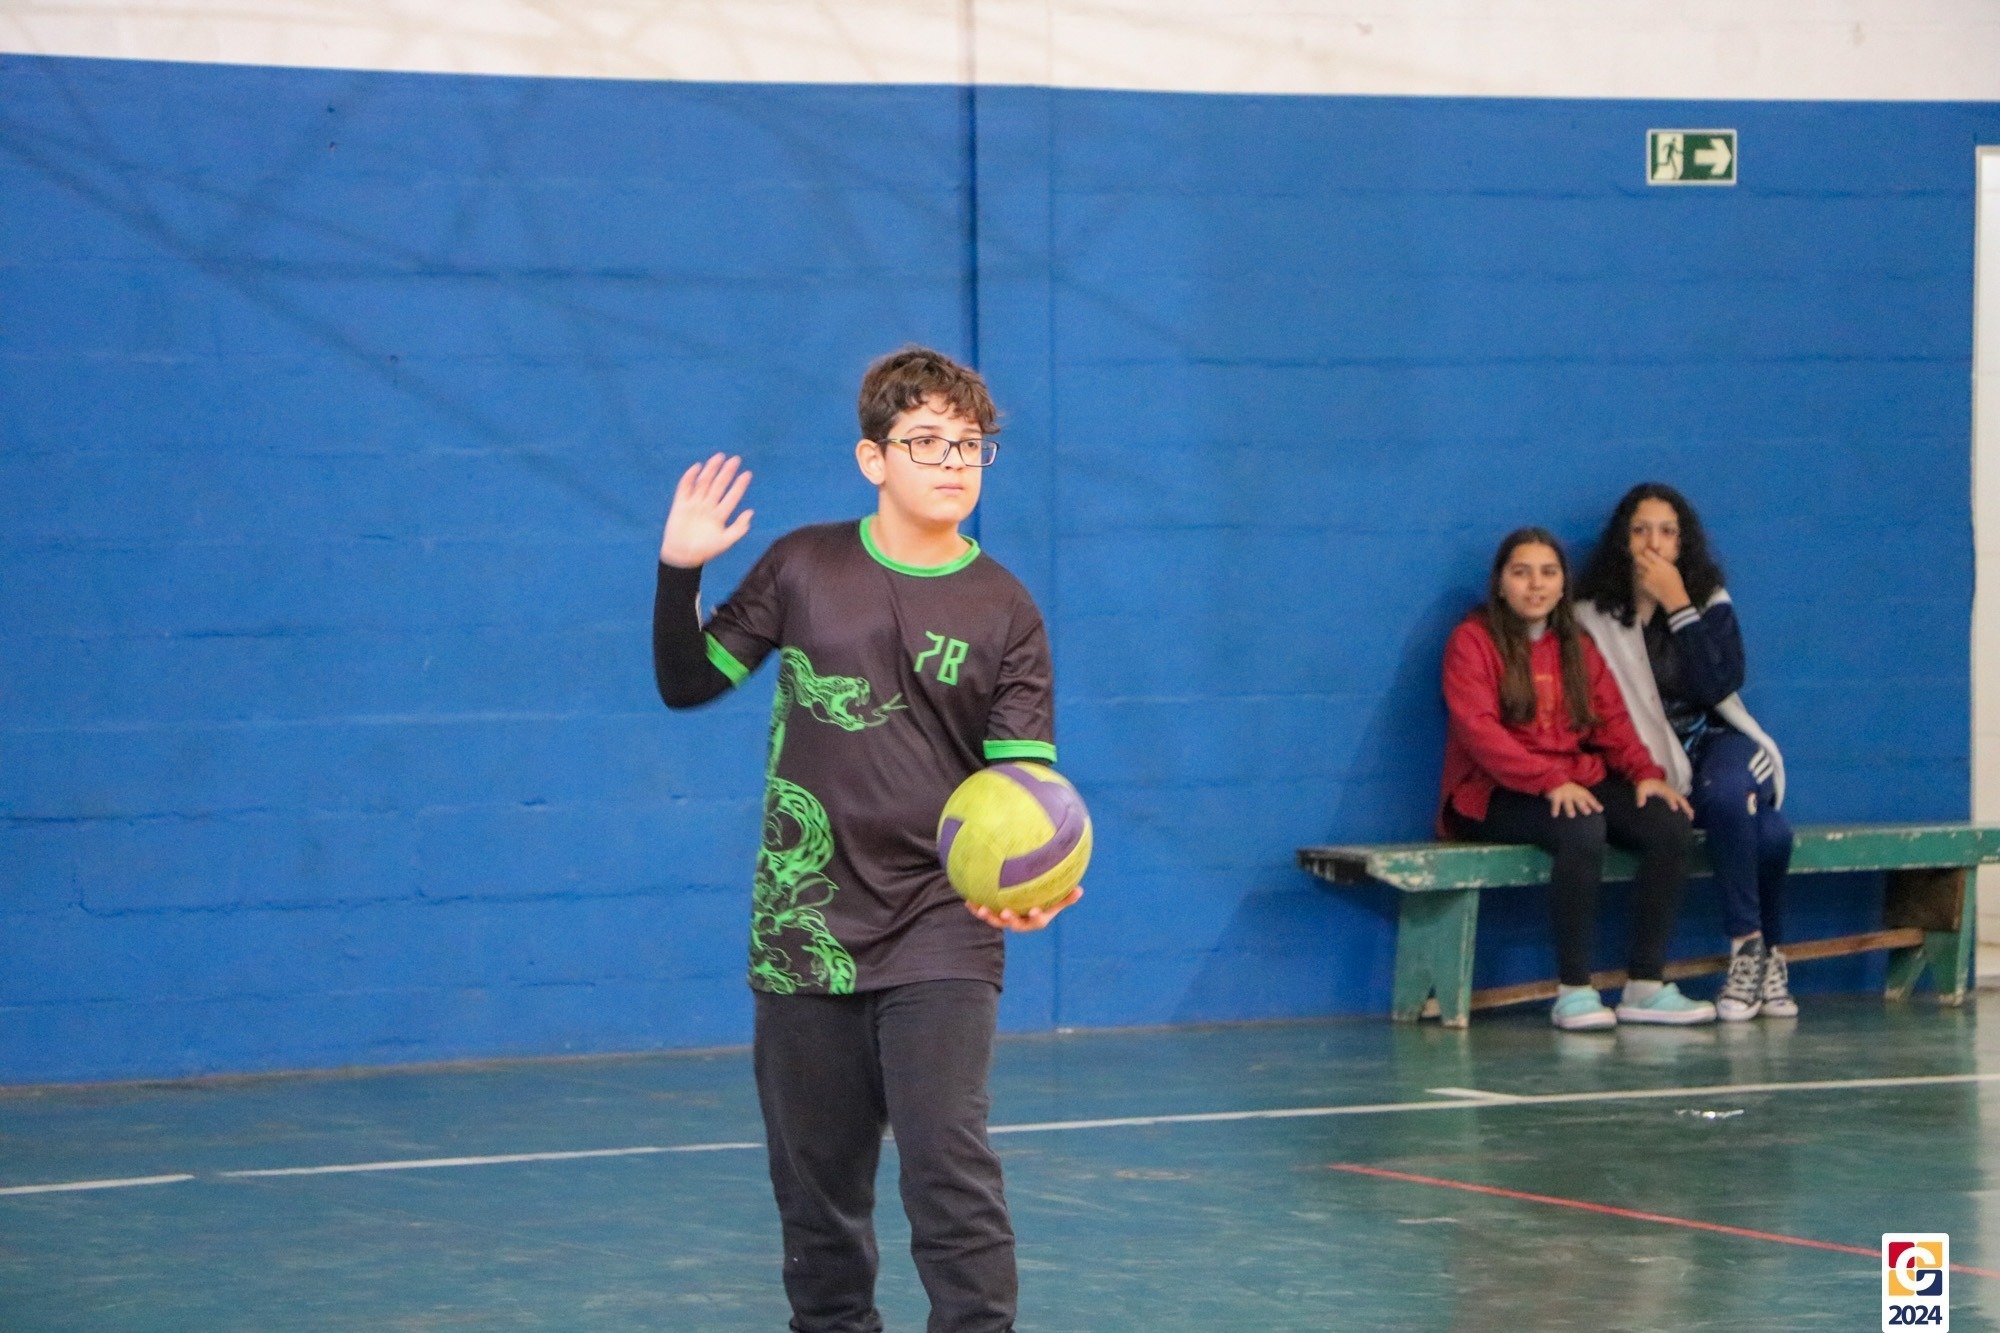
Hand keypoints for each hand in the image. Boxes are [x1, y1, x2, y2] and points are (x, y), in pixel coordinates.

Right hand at [660, 453, 752, 567]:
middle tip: (736, 460)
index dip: (739, 486)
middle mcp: (708, 506)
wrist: (682, 557)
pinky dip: (690, 477)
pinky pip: (685, 488)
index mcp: (719, 515)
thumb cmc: (704, 550)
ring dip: (711, 470)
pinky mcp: (680, 504)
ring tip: (719, 457)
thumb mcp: (725, 541)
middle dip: (727, 473)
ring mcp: (694, 504)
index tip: (747, 474)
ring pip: (704, 483)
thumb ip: (738, 528)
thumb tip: (751, 513)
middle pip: (718, 486)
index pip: (732, 497)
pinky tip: (697, 467)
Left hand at [965, 886, 1081, 931]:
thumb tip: (1080, 890)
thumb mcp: (1056, 900)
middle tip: (1005, 913)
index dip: (1036, 916)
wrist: (1025, 906)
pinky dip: (976, 908)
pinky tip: (968, 900)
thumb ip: (1066, 898)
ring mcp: (1006, 919)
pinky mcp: (994, 915)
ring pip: (996, 922)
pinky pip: (985, 912)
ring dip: (988, 916)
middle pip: (1014, 924)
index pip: (1037, 921)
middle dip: (1009, 920)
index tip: (1035, 910)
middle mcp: (1020, 922)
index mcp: (1035, 919)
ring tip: (982, 908)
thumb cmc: (1044, 901)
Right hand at [1545, 782, 1602, 817]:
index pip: (1589, 798)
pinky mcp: (1556, 796)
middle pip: (1579, 800)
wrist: (1556, 778)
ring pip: (1568, 802)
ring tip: (1571, 815)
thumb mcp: (1580, 792)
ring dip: (1570, 808)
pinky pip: (1555, 803)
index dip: (1594, 803)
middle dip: (1583, 806)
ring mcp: (1564, 795)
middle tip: (1587, 812)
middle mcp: (1574, 793)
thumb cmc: (1571, 789)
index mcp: (1581, 792)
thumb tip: (1601, 809)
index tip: (1600, 810)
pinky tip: (1555, 815)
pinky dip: (1555, 808)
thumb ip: (1589, 801)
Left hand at [1632, 547, 1689, 613]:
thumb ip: (1663, 562)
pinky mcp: (1644, 583)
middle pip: (1639, 558)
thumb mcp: (1672, 568)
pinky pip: (1640, 577)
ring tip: (1648, 572)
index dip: (1646, 552)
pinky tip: (1650, 581)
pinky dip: (1643, 578)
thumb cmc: (1675, 581)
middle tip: (1641, 560)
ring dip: (1641, 568)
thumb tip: (1656, 555)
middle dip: (1639, 558)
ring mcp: (1647, 576)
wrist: (1672, 595)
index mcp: (1660, 563)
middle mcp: (1652, 568)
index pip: (1647, 552)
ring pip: (1638, 568)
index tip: (1648, 554)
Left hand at [1634, 777, 1693, 817]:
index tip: (1675, 809)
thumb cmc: (1645, 785)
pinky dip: (1686, 806)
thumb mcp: (1641, 789)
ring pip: (1683, 800)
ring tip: (1692, 817)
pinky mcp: (1673, 795)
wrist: (1649, 777)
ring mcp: (1673, 793)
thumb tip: (1640, 805)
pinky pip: (1682, 801)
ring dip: (1688, 808)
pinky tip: (1689, 814)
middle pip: (1680, 799)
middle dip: (1685, 807)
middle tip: (1690, 816)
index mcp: (1663, 790)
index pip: (1669, 796)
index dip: (1672, 802)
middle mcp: (1670, 792)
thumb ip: (1640, 796)